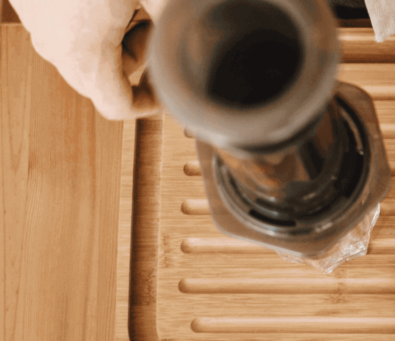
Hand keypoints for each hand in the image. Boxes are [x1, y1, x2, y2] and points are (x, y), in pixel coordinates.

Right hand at [11, 0, 167, 119]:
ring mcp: (36, 25)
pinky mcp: (28, 6)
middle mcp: (53, 46)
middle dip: (135, 61)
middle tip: (152, 27)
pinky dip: (90, 21)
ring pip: (83, 53)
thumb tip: (197, 45)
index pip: (119, 107)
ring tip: (129, 5)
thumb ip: (173, 23)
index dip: (150, 104)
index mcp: (84, 54)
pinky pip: (63, 30)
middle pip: (102, 79)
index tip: (167, 92)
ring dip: (114, 38)